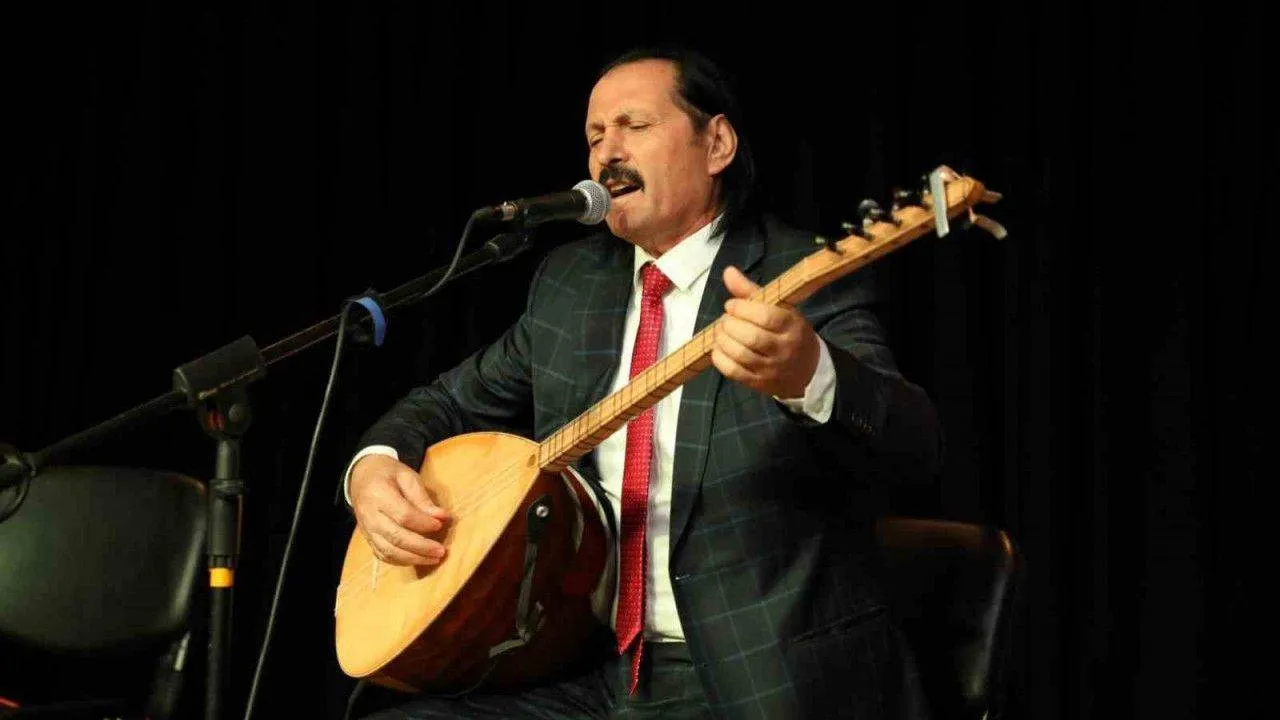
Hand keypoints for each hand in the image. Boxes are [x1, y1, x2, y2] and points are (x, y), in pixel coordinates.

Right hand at [349, 454, 451, 565]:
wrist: (361, 477)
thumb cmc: (388, 474)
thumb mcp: (407, 476)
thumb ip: (422, 498)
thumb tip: (442, 517)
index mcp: (379, 494)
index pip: (403, 515)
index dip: (423, 523)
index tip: (440, 524)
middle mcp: (370, 515)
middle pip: (396, 537)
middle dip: (421, 547)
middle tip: (441, 551)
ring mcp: (367, 530)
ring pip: (389, 551)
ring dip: (413, 558)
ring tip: (433, 559)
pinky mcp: (368, 538)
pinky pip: (383, 555)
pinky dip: (401, 561)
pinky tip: (418, 559)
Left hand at [712, 265, 820, 398]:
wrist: (808, 370)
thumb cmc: (790, 332)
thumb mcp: (780, 308)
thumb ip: (752, 291)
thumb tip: (727, 271)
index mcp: (792, 326)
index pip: (766, 317)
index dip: (742, 309)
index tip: (731, 305)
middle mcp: (784, 349)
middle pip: (751, 337)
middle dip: (730, 325)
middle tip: (725, 319)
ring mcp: (771, 369)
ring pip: (740, 355)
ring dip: (722, 340)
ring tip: (721, 331)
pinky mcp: (759, 384)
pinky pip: (733, 372)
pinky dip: (720, 358)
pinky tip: (719, 348)